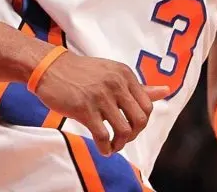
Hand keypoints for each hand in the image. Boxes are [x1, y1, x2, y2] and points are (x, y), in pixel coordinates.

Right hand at [33, 51, 170, 155]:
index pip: (148, 106)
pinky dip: (106, 148)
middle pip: (140, 120)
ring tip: (113, 146)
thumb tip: (166, 91)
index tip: (131, 127)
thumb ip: (138, 87)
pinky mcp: (84, 108)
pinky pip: (103, 136)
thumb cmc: (81, 73)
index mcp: (125, 74)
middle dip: (134, 135)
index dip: (142, 123)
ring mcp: (101, 96)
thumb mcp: (112, 74)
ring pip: (124, 130)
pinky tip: (103, 149)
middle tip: (123, 139)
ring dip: (120, 144)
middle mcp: (116, 84)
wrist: (50, 68)